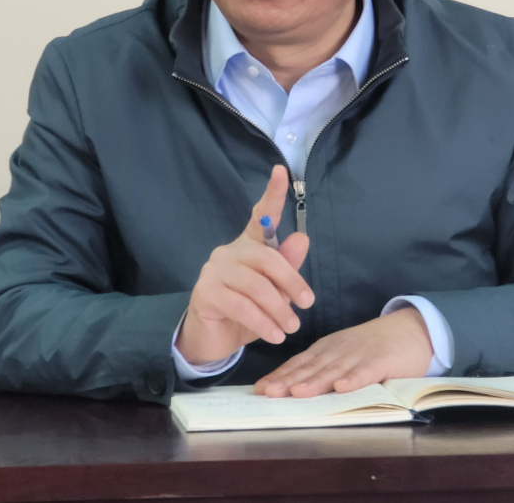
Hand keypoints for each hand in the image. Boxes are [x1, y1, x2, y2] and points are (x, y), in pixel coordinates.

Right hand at [176, 165, 312, 364]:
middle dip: (291, 281)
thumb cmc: (246, 314)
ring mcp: (214, 271)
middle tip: (308, 303)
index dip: (272, 194)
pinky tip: (274, 335)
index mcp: (248, 246)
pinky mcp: (206, 293)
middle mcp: (229, 252)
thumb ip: (287, 268)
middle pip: (266, 258)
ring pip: (255, 285)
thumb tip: (303, 238)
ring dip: (279, 309)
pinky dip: (262, 322)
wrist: (213, 341)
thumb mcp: (273, 293)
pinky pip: (241, 305)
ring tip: (292, 327)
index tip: (281, 171)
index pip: (260, 216)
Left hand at [253, 307, 432, 397]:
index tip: (260, 389)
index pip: (298, 363)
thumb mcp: (342, 353)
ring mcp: (360, 354)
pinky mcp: (382, 360)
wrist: (410, 329)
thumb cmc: (371, 347)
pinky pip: (366, 371)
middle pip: (311, 367)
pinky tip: (342, 388)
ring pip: (334, 370)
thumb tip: (289, 388)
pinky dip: (354, 379)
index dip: (279, 376)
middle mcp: (338, 350)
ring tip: (297, 392)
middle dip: (288, 380)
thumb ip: (321, 368)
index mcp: (326, 349)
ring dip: (315, 381)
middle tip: (269, 393)